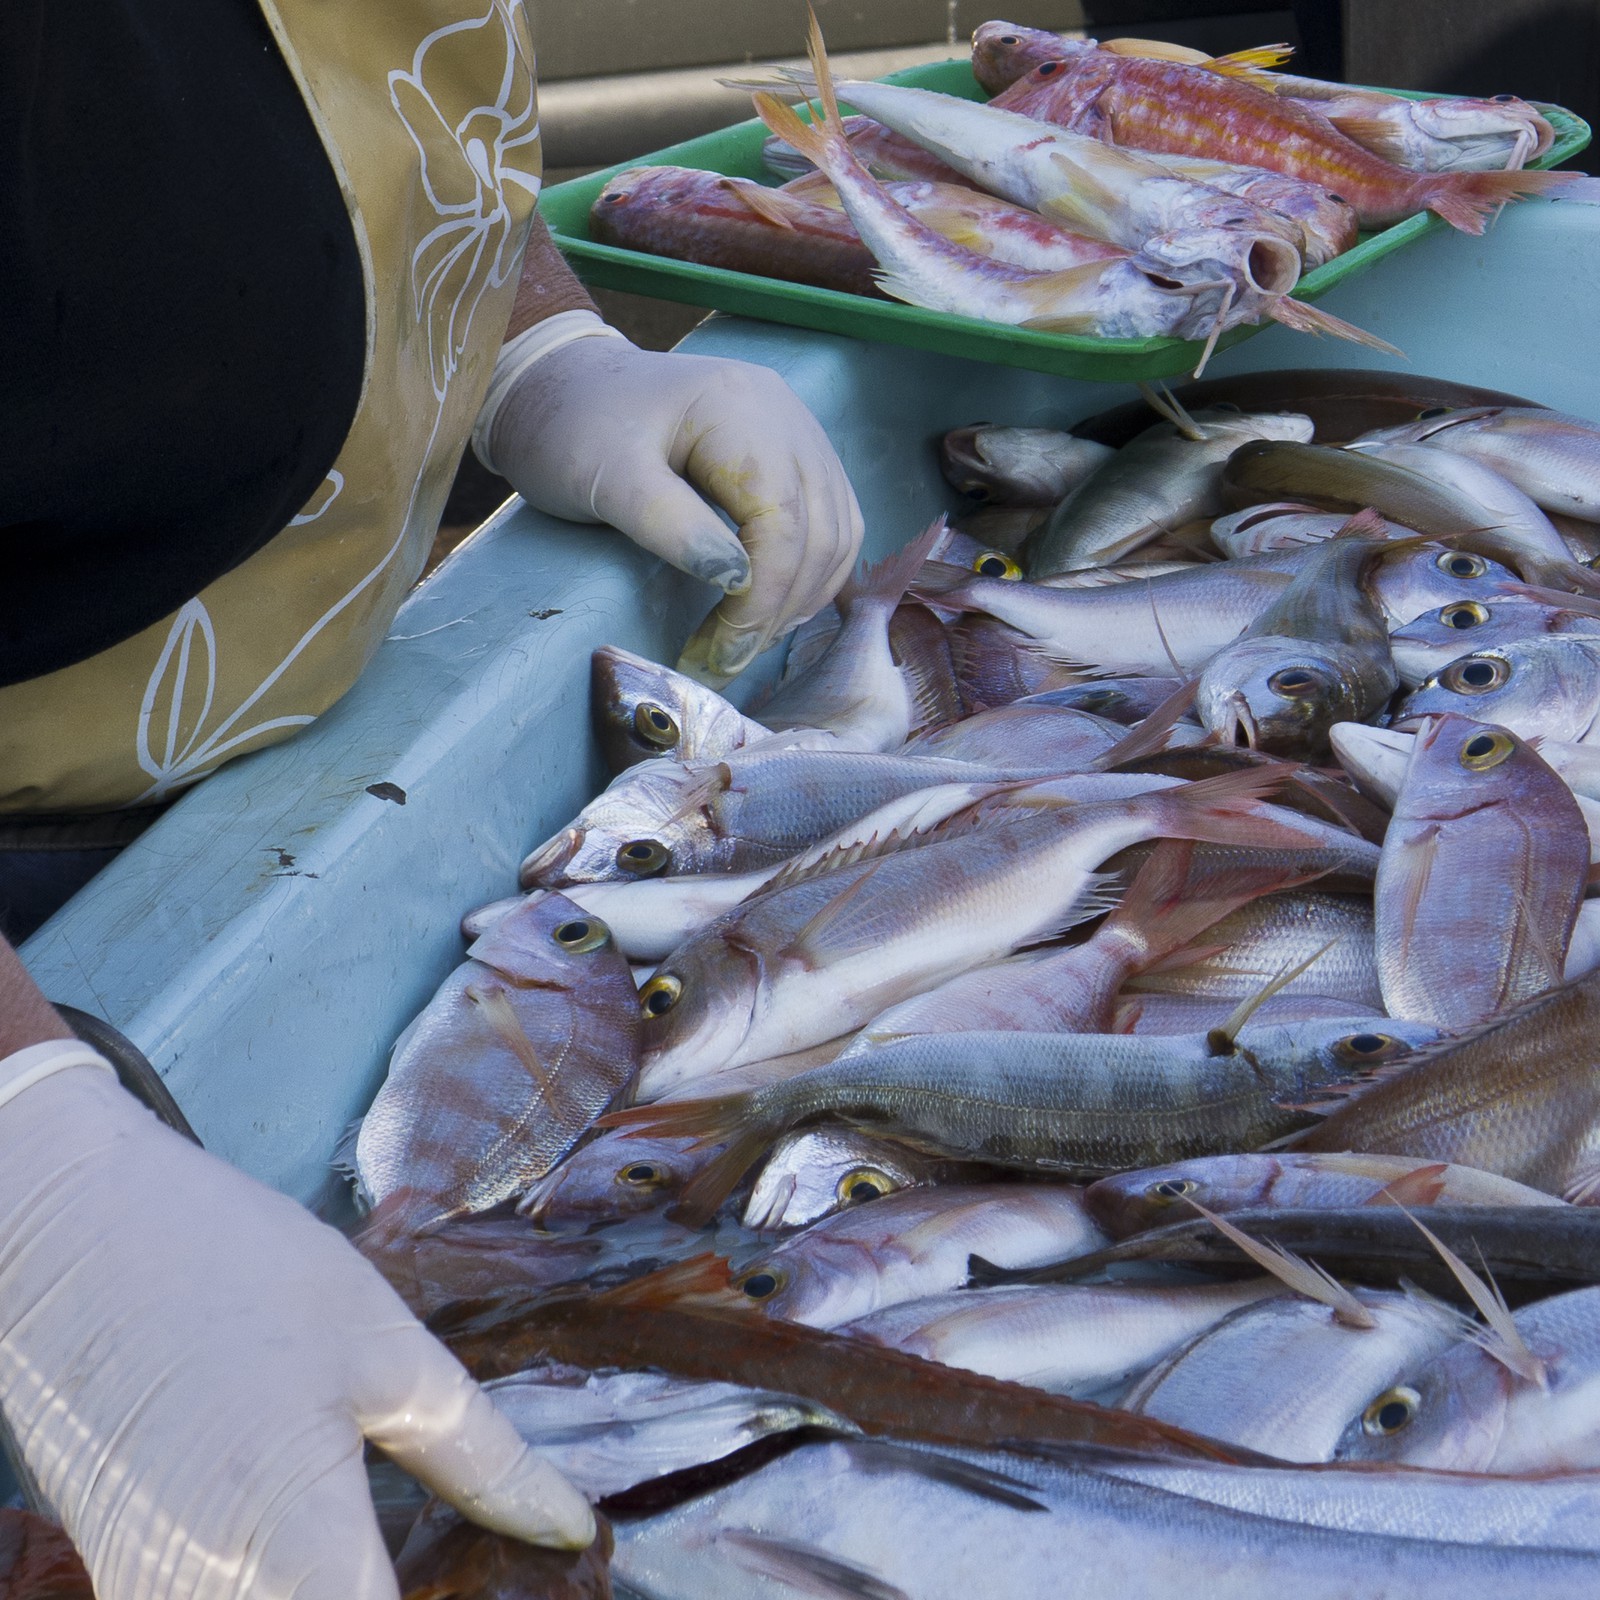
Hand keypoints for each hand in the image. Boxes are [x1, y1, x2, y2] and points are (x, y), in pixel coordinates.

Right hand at [0, 1059, 593, 1599]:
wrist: (67, 1230)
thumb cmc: (236, 1270)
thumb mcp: (385, 1348)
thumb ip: (482, 1457)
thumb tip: (570, 1526)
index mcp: (293, 1554)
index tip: (529, 1592)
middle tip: (477, 1559)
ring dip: (347, 1591)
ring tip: (419, 1547)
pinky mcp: (124, 1581)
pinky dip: (290, 1587)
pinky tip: (346, 1547)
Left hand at [477, 314, 862, 684]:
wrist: (567, 387)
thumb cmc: (575, 429)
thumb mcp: (604, 477)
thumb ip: (668, 523)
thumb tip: (734, 580)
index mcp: (738, 407)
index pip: (783, 520)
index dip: (762, 599)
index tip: (719, 654)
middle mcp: (784, 415)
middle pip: (820, 531)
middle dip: (779, 610)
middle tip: (724, 662)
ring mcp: (797, 433)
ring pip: (837, 534)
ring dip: (801, 600)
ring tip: (745, 643)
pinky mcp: (796, 457)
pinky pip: (832, 525)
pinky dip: (812, 577)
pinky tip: (773, 611)